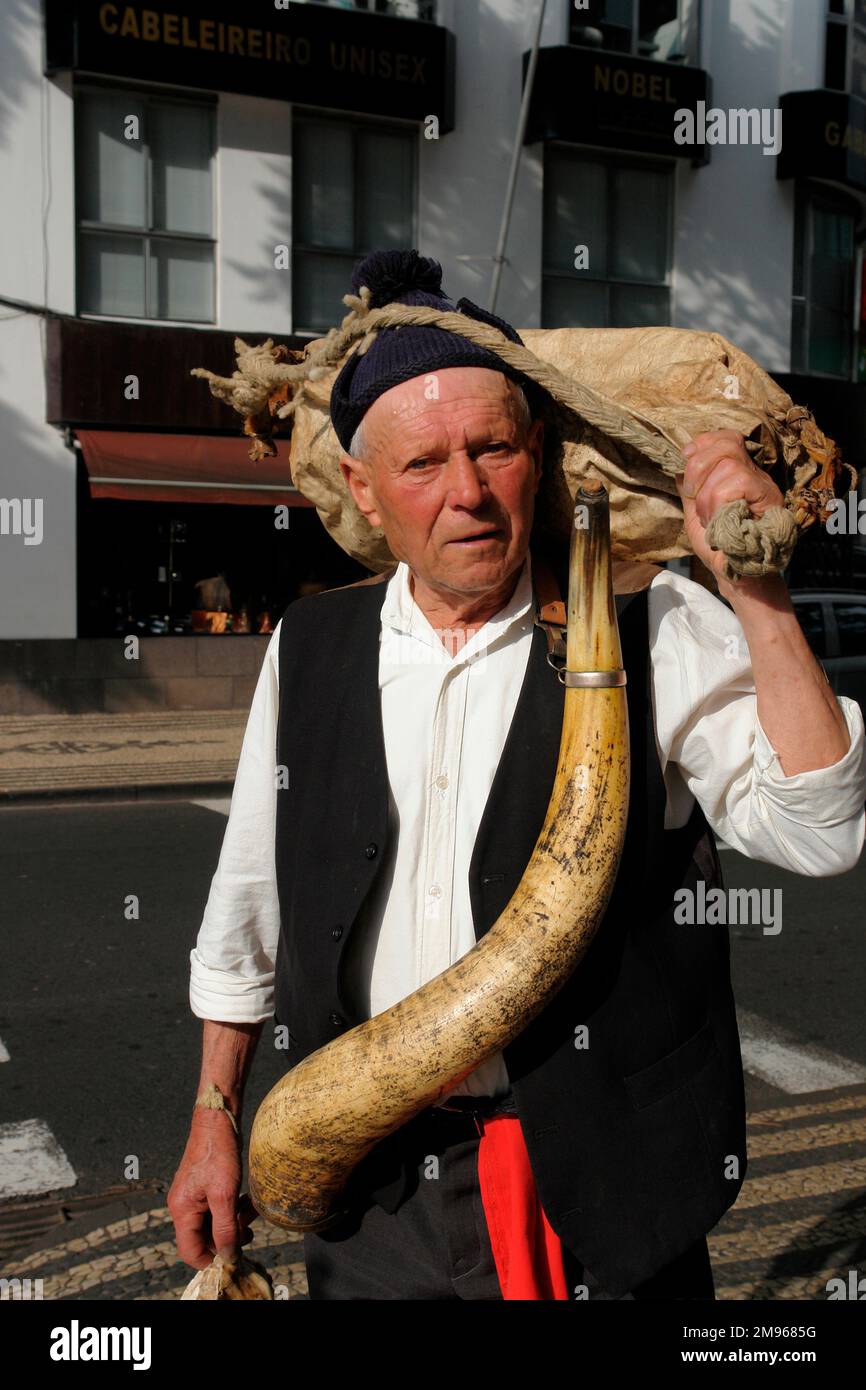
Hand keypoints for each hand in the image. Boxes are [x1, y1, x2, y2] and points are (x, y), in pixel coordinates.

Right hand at [168, 1109, 257, 1270]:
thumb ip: (225, 1228)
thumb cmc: (218, 1152)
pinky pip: (217, 1208)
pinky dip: (232, 1209)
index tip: (235, 1254)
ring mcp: (193, 1196)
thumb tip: (228, 1257)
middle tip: (249, 1229)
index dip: (212, 1258)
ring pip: (213, 1223)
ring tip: (250, 1212)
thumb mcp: (225, 1194)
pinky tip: (247, 1202)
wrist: (218, 1118)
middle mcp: (183, 1206)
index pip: (190, 1251)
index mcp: (182, 1210)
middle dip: (227, 1237)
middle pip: (203, 1238)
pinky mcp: (204, 1186)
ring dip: (233, 1222)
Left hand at [674, 429, 784, 587]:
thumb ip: (690, 492)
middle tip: (693, 495)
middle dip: (699, 468)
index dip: (705, 442)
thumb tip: (678, 468)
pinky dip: (719, 502)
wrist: (737, 575)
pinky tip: (720, 521)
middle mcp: (754, 475)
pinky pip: (738, 482)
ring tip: (711, 518)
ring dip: (708, 496)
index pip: (727, 438)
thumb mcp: (696, 516)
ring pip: (728, 466)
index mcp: (738, 475)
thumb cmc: (720, 548)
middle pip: (727, 444)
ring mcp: (763, 485)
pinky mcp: (769, 497)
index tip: (686, 456)